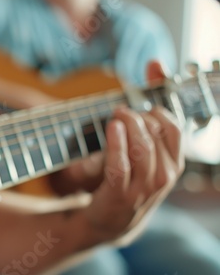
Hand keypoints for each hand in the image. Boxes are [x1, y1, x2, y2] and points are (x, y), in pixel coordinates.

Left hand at [50, 61, 171, 194]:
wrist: (111, 221)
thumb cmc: (130, 176)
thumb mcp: (145, 146)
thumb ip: (149, 108)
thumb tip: (154, 63)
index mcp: (173, 162)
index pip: (174, 125)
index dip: (159, 101)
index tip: (144, 87)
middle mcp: (164, 175)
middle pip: (155, 132)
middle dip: (135, 115)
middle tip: (119, 111)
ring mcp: (144, 188)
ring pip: (141, 147)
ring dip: (125, 125)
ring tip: (114, 117)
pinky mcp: (120, 195)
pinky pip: (120, 165)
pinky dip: (116, 144)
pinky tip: (111, 128)